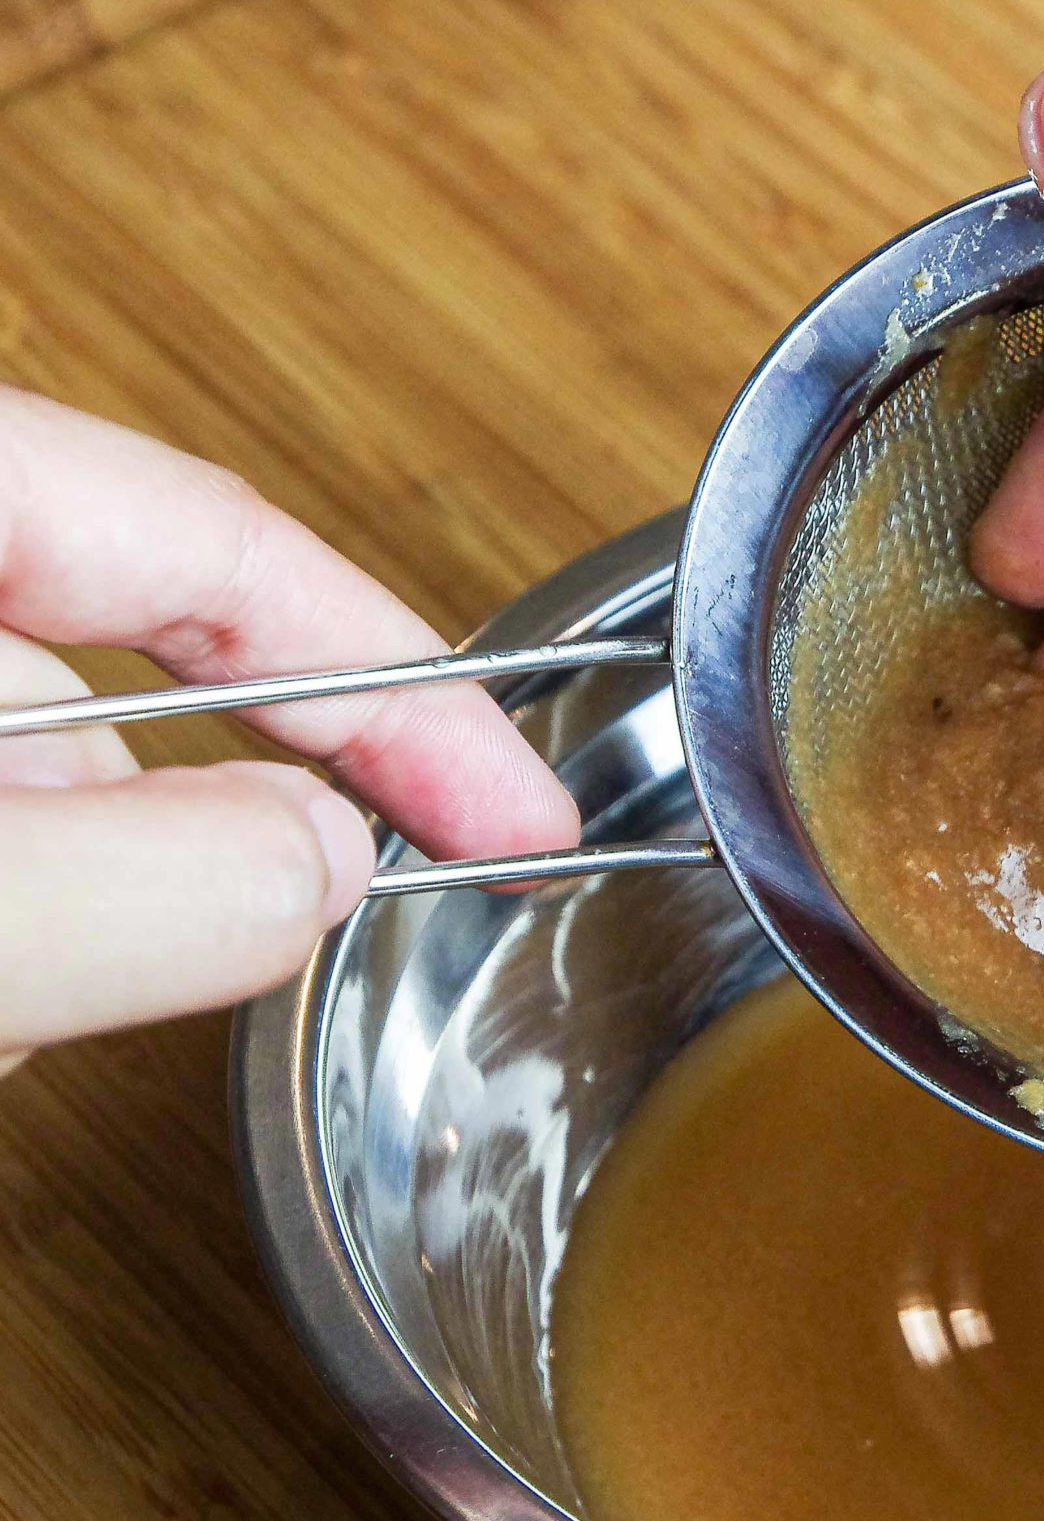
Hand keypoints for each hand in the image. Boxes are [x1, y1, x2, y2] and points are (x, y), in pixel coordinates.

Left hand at [0, 390, 578, 1064]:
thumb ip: (131, 885)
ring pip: (41, 795)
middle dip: (158, 853)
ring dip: (61, 924)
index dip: (397, 683)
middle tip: (157, 975)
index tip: (516, 811)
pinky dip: (8, 941)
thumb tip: (315, 862)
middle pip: (122, 690)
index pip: (216, 545)